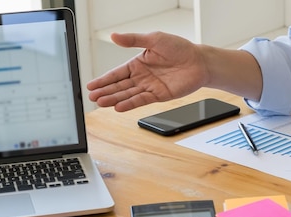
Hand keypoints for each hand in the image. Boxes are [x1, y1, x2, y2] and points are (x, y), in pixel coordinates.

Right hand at [87, 32, 209, 111]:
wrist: (199, 61)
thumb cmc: (179, 48)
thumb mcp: (154, 39)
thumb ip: (133, 40)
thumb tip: (114, 36)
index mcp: (137, 63)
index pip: (116, 73)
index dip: (104, 79)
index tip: (91, 85)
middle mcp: (141, 77)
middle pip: (119, 86)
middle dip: (105, 91)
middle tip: (92, 97)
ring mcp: (149, 87)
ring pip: (128, 94)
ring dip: (114, 99)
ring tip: (101, 103)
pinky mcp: (159, 96)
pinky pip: (141, 100)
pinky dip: (130, 104)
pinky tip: (118, 107)